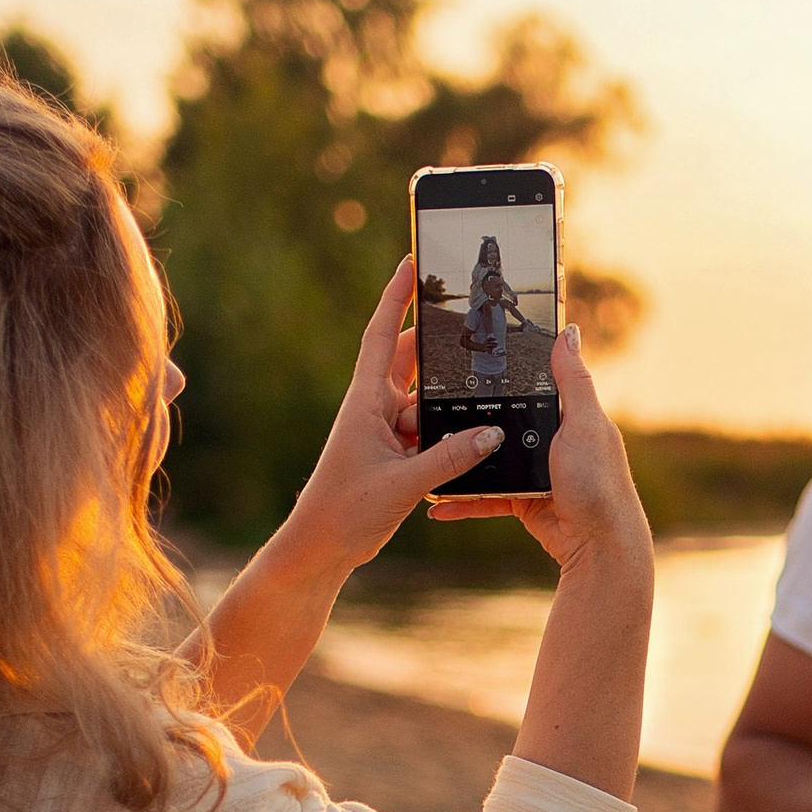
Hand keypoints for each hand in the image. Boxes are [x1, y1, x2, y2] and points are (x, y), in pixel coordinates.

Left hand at [284, 260, 506, 572]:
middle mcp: (374, 408)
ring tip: (480, 398)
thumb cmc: (345, 511)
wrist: (321, 548)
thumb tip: (490, 433)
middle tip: (471, 323)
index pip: (383, 335)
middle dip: (438, 344)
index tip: (411, 262)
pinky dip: (448, 434)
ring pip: (424, 402)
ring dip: (447, 404)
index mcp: (365, 401)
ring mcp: (384, 431)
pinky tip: (472, 442)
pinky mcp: (394, 454)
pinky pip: (428, 432)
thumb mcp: (403, 483)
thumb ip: (451, 458)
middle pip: (410, 361)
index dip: (396, 297)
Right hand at [451, 329, 652, 584]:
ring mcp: (534, 471)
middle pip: (503, 421)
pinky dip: (463, 500)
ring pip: (488, 460)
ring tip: (427, 451)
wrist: (596, 545)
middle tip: (432, 405)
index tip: (468, 359)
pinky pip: (485, 496)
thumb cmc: (598, 483)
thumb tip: (568, 331)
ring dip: (460, 461)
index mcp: (568, 416)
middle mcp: (550, 440)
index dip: (505, 372)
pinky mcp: (522, 500)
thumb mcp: (583, 424)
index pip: (532, 385)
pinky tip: (438, 501)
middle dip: (471, 419)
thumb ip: (573, 380)